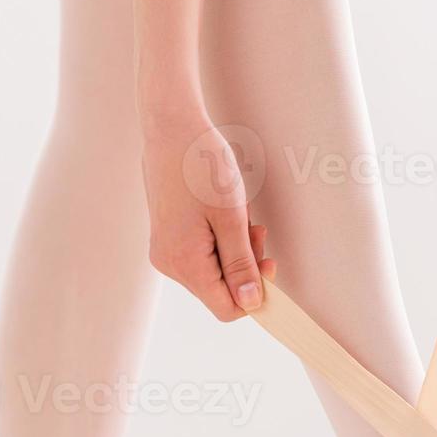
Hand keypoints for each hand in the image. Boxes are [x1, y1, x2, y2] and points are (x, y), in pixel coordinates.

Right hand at [141, 116, 273, 320]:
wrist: (171, 127)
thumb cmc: (201, 165)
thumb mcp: (231, 217)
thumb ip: (240, 264)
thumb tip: (250, 303)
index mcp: (184, 262)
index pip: (226, 308)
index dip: (254, 294)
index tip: (270, 264)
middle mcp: (169, 263)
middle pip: (219, 290)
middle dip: (245, 266)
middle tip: (257, 230)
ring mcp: (166, 251)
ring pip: (213, 272)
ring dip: (235, 250)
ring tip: (239, 216)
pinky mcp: (168, 238)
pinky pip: (202, 254)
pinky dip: (220, 241)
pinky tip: (224, 214)